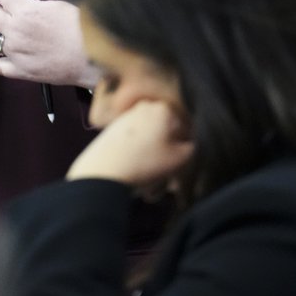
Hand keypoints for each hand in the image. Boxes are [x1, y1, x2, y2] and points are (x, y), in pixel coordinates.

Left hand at [66, 99, 193, 192]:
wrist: (102, 171)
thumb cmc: (147, 162)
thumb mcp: (181, 158)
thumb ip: (194, 147)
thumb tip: (191, 144)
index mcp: (163, 108)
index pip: (185, 127)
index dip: (187, 148)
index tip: (184, 166)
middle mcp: (144, 107)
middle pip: (165, 135)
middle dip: (168, 157)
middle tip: (169, 182)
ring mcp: (125, 117)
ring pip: (149, 143)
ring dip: (153, 162)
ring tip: (151, 188)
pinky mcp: (111, 130)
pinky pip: (134, 146)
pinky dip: (138, 160)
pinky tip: (137, 179)